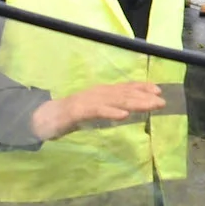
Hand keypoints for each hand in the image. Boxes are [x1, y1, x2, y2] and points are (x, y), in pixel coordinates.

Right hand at [30, 81, 166, 140]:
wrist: (42, 118)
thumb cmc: (71, 115)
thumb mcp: (96, 110)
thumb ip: (110, 108)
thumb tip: (130, 110)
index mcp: (102, 92)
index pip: (125, 87)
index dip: (142, 88)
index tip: (159, 90)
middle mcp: (97, 93)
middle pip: (124, 94)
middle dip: (144, 96)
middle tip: (162, 101)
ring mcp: (88, 101)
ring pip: (115, 100)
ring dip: (134, 102)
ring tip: (151, 105)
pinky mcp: (78, 112)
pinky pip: (97, 111)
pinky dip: (111, 112)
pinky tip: (124, 115)